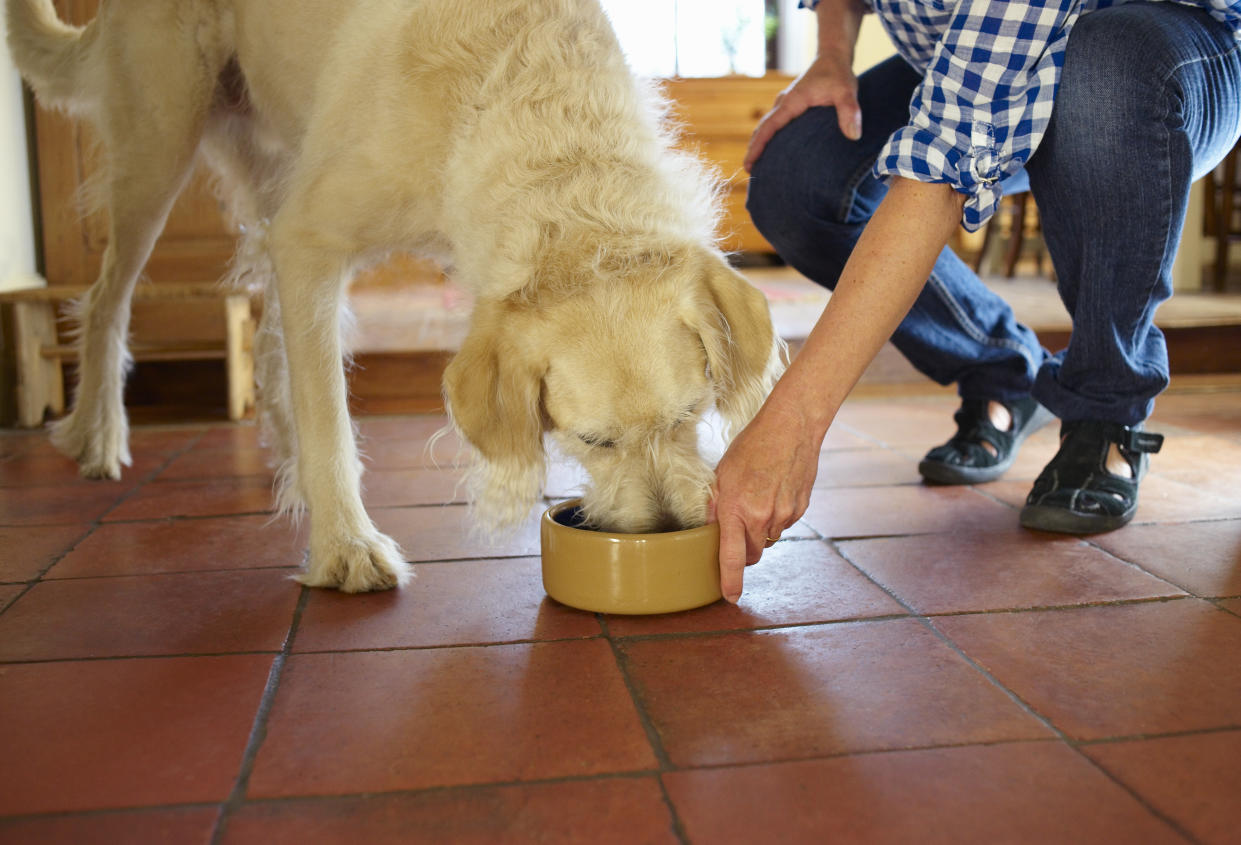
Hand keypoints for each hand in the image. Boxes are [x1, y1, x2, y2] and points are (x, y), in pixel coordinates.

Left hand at [709, 392, 823, 602]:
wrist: (791, 427)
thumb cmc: (752, 446)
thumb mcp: (723, 473)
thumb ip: (716, 504)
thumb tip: (712, 528)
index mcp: (736, 508)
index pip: (732, 556)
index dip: (730, 580)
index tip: (730, 596)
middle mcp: (762, 517)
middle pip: (752, 554)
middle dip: (744, 549)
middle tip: (738, 528)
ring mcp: (784, 515)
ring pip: (769, 539)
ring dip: (761, 530)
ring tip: (759, 498)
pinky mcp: (800, 509)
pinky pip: (784, 525)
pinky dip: (777, 517)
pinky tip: (775, 491)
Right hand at [743, 56, 861, 172]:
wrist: (833, 56)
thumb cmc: (838, 73)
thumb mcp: (846, 91)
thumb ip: (850, 112)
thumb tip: (854, 136)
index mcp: (791, 102)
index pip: (768, 127)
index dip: (758, 146)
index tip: (749, 163)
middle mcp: (784, 104)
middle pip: (762, 129)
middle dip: (754, 149)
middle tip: (749, 171)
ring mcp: (786, 105)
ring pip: (767, 127)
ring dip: (759, 144)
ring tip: (757, 165)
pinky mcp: (791, 107)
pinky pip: (775, 124)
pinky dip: (769, 137)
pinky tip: (774, 151)